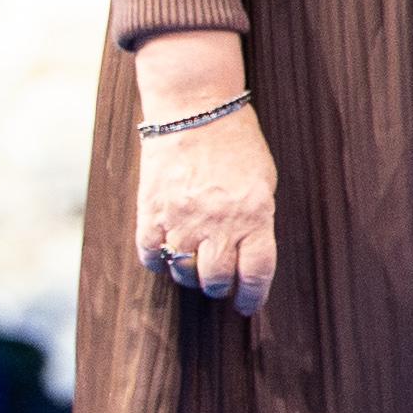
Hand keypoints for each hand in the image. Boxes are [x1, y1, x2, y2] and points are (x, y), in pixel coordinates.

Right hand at [130, 47, 279, 314]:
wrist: (195, 107)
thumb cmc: (236, 143)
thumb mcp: (262, 182)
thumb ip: (257, 220)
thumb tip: (249, 259)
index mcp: (254, 215)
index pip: (256, 273)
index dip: (253, 297)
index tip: (248, 305)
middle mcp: (219, 222)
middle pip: (216, 280)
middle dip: (219, 287)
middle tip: (219, 281)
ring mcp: (182, 218)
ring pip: (183, 272)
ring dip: (190, 275)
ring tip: (194, 261)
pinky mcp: (151, 211)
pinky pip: (150, 255)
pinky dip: (158, 260)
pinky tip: (166, 251)